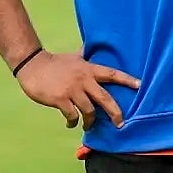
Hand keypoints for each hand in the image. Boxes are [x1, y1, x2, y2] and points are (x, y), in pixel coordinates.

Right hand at [15, 50, 140, 129]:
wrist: (32, 65)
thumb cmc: (54, 62)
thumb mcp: (74, 57)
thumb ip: (85, 55)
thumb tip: (91, 46)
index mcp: (89, 69)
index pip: (112, 74)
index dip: (127, 80)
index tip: (140, 85)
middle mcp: (84, 80)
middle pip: (105, 98)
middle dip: (115, 112)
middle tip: (120, 124)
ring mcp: (72, 90)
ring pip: (89, 111)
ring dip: (90, 122)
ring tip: (88, 126)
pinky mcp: (60, 99)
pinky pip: (72, 115)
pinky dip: (73, 122)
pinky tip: (71, 124)